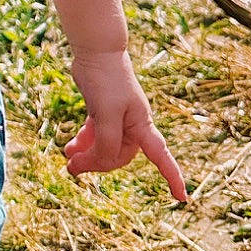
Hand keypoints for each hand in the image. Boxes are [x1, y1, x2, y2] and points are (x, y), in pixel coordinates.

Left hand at [65, 49, 187, 201]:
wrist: (95, 51)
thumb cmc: (107, 80)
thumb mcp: (106, 114)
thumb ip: (107, 142)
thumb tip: (102, 163)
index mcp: (142, 126)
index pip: (162, 158)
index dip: (173, 178)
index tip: (182, 199)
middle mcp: (133, 125)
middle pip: (119, 156)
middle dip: (97, 163)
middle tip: (72, 166)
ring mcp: (117, 118)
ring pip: (104, 147)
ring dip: (88, 155)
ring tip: (67, 158)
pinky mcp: (102, 111)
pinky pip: (95, 135)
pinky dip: (83, 142)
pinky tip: (69, 147)